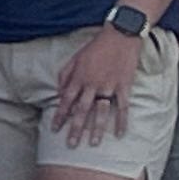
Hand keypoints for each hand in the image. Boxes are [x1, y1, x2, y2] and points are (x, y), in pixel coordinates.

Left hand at [53, 25, 142, 145]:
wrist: (120, 35)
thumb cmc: (96, 46)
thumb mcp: (75, 58)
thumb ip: (65, 75)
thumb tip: (58, 92)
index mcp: (79, 78)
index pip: (66, 101)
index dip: (59, 116)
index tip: (54, 129)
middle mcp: (92, 84)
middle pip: (81, 110)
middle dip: (75, 128)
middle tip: (70, 145)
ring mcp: (109, 86)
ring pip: (100, 111)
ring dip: (96, 129)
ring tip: (92, 144)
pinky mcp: (124, 86)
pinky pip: (123, 107)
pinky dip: (121, 121)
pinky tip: (119, 134)